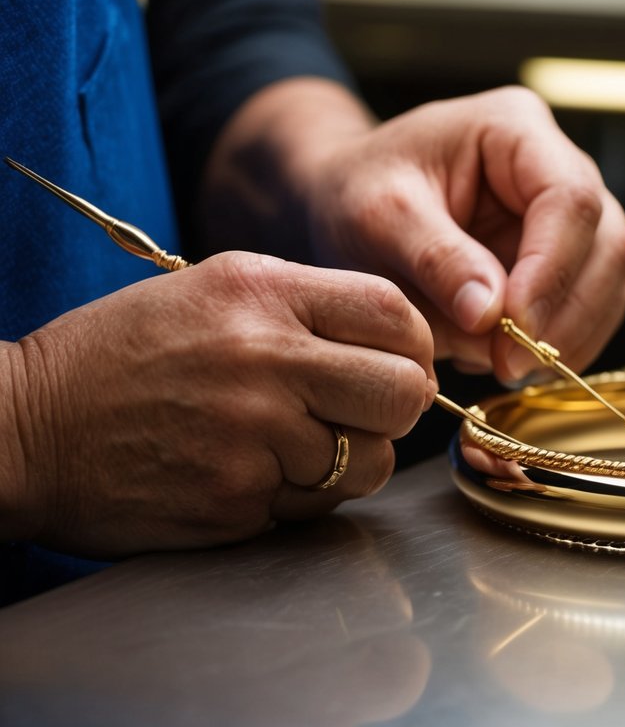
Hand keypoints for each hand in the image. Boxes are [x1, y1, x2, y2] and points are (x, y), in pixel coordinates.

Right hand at [2, 251, 433, 556]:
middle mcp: (266, 357)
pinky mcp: (237, 499)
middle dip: (397, 407)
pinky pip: (320, 504)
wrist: (25, 426)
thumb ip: (309, 308)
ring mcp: (252, 435)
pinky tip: (256, 471)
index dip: (415, 344)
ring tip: (298, 444)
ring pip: (372, 460)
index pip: (396, 312)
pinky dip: (303, 494)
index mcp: (263, 291)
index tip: (399, 362)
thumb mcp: (214, 291)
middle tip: (363, 411)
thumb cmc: (123, 354)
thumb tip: (403, 350)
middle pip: (402, 391)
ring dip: (353, 460)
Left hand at [302, 86, 624, 380]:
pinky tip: (507, 360)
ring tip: (503, 367)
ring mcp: (570, 217)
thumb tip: (493, 315)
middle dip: (567, 314)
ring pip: (609, 282)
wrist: (347, 204)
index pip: (569, 199)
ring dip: (568, 337)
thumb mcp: (378, 215)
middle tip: (509, 365)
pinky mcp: (565, 262)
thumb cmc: (358, 191)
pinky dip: (557, 344)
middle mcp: (559, 167)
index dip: (553, 269)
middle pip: (609, 243)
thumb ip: (436, 258)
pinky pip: (589, 309)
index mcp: (517, 129)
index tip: (515, 328)